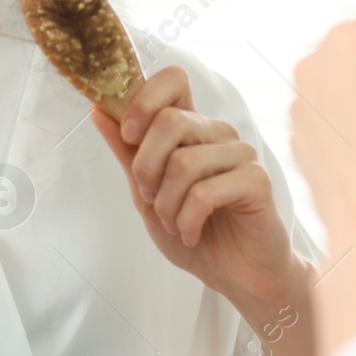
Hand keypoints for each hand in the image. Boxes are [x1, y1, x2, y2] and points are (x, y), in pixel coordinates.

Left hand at [89, 66, 300, 307]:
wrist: (235, 276)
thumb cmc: (196, 232)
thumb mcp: (147, 194)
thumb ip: (127, 153)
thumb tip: (97, 111)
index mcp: (193, 128)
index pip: (173, 80)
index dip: (143, 99)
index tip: (128, 135)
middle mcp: (219, 133)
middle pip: (171, 120)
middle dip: (146, 167)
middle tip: (151, 198)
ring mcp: (241, 154)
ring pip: (184, 162)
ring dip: (167, 204)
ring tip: (173, 224)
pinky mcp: (257, 181)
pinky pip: (205, 192)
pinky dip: (187, 221)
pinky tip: (191, 234)